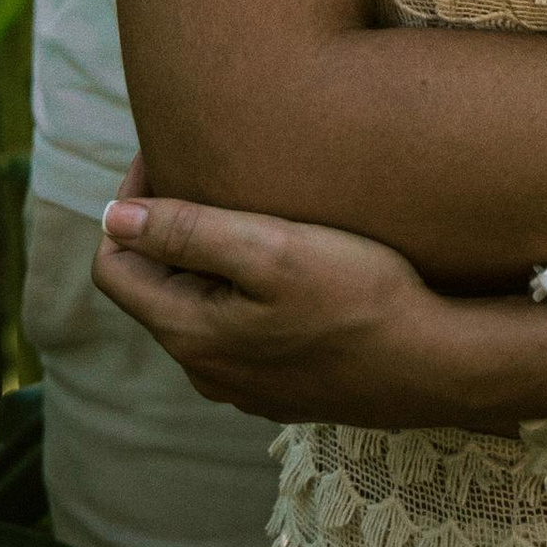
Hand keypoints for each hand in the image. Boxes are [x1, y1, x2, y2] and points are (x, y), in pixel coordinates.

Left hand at [94, 193, 480, 427]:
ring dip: (209, 260)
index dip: (129, 206)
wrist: (435, 365)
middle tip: (214, 172)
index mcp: (189, 334)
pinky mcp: (281, 389)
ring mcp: (244, 386)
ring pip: (198, 309)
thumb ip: (186, 233)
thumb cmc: (357, 297)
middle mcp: (205, 370)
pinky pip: (237, 331)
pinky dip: (243, 291)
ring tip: (252, 211)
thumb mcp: (270, 248)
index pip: (114, 267)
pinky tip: (287, 264)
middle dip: (170, 228)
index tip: (170, 157)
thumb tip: (111, 218)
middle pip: (155, 287)